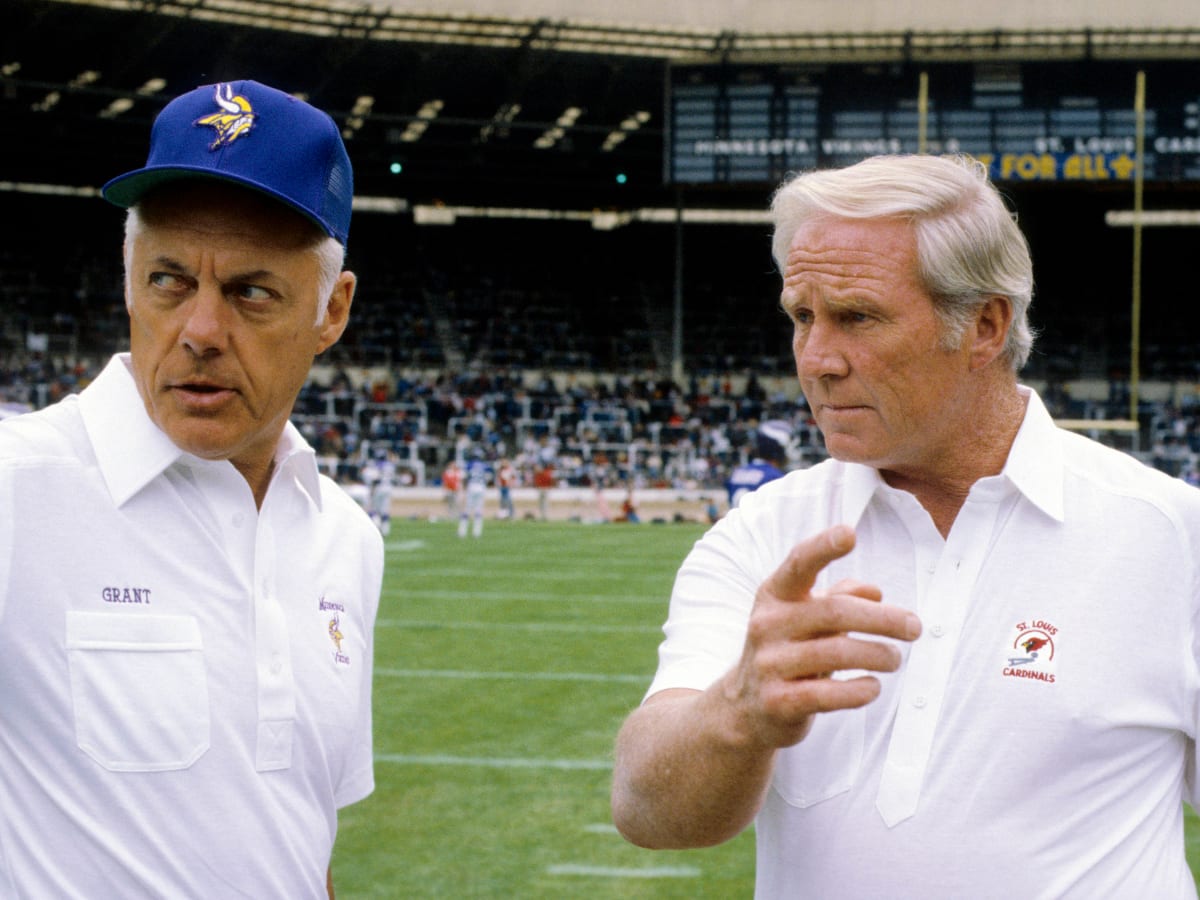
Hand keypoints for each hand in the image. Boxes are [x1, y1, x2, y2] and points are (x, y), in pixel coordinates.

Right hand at [723, 524, 920, 749]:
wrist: (744, 709)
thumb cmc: (787, 652)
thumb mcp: (804, 619)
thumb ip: (837, 599)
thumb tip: (874, 591)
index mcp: (775, 595)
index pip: (798, 564)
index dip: (823, 548)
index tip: (849, 534)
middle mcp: (767, 625)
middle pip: (835, 612)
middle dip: (883, 619)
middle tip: (914, 628)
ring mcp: (769, 664)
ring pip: (837, 654)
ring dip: (878, 655)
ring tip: (894, 659)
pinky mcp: (778, 702)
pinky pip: (828, 695)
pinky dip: (859, 690)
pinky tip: (872, 686)